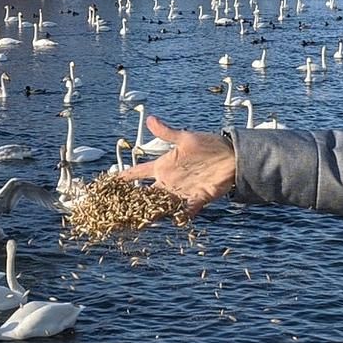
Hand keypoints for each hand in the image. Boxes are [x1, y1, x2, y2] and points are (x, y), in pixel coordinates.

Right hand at [116, 116, 236, 215]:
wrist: (232, 156)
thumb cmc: (209, 144)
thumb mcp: (185, 138)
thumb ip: (166, 132)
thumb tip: (150, 119)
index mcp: (164, 165)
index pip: (139, 172)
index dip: (125, 176)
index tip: (110, 181)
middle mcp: (169, 180)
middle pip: (147, 193)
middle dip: (133, 202)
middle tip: (118, 211)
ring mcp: (182, 191)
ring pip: (162, 205)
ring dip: (152, 213)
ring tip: (138, 223)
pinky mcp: (197, 198)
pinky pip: (186, 211)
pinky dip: (180, 216)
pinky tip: (173, 221)